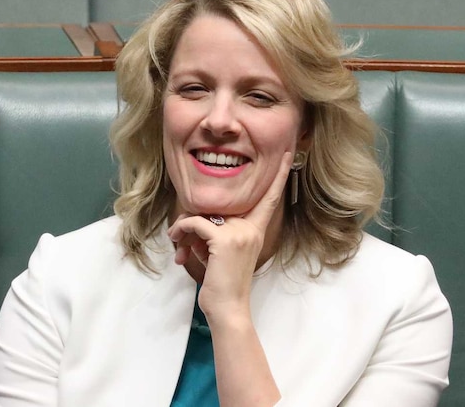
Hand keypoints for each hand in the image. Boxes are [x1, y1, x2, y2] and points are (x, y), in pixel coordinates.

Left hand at [168, 151, 292, 322]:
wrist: (228, 308)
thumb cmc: (222, 284)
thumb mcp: (221, 253)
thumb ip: (216, 233)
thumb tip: (194, 222)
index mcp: (255, 230)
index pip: (270, 198)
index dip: (279, 176)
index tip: (287, 154)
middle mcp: (251, 228)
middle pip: (218, 205)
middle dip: (193, 219)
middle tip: (179, 238)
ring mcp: (239, 233)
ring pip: (202, 213)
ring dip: (183, 228)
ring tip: (177, 244)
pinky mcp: (223, 240)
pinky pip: (194, 223)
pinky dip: (180, 231)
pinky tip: (177, 244)